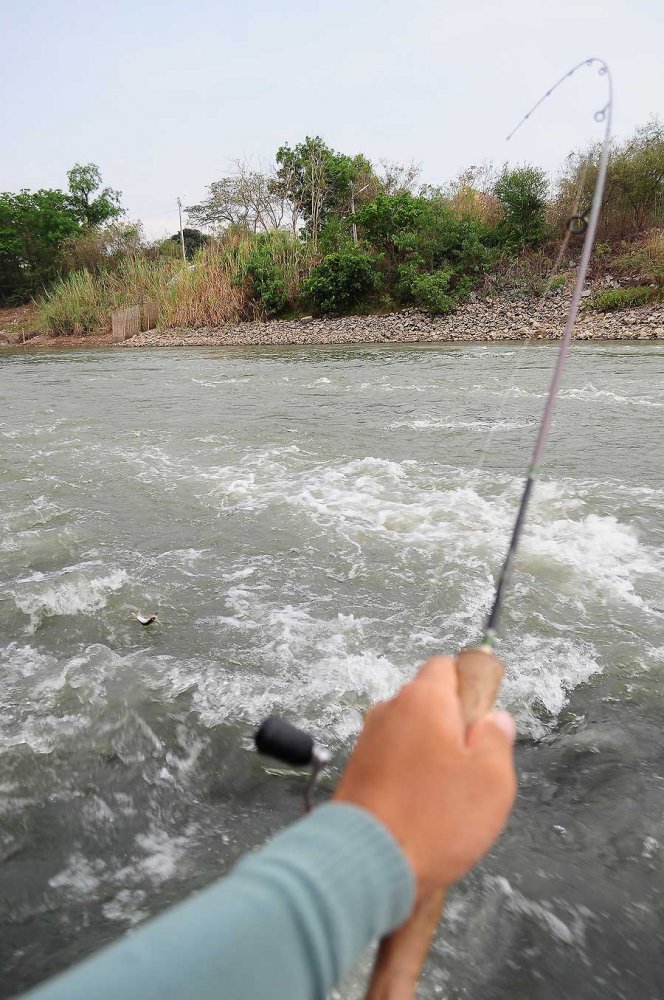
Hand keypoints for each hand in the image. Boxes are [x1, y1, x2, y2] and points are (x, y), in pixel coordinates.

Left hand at [333, 656, 515, 900]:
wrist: (367, 863)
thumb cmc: (436, 818)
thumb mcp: (491, 779)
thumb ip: (497, 738)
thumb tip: (494, 719)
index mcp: (423, 699)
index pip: (448, 667)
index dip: (471, 689)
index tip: (484, 726)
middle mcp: (390, 708)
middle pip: (429, 702)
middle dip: (453, 726)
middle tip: (471, 771)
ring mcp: (368, 738)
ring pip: (411, 733)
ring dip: (430, 754)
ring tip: (445, 798)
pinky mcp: (356, 769)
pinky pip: (393, 759)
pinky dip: (408, 774)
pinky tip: (420, 809)